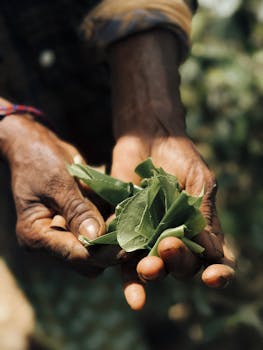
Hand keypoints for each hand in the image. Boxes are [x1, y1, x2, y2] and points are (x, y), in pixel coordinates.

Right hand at [0, 111, 121, 275]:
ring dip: (113, 240)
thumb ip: (77, 210)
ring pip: (94, 252)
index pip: (72, 254)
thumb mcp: (58, 182)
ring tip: (132, 226)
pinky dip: (110, 227)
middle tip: (133, 235)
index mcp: (35, 235)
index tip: (128, 247)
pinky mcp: (75, 225)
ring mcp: (62, 234)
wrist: (35, 147)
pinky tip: (124, 216)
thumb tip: (95, 237)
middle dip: (109, 250)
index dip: (101, 254)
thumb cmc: (40, 160)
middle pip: (85, 261)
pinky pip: (97, 235)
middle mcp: (48, 241)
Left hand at [111, 134, 235, 308]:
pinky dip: (117, 259)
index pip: (215, 261)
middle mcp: (174, 239)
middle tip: (170, 245)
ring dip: (150, 273)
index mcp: (200, 231)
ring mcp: (147, 237)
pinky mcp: (121, 228)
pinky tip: (118, 261)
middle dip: (178, 262)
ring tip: (147, 267)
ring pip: (150, 266)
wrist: (149, 137)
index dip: (219, 274)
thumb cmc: (181, 158)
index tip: (214, 276)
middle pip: (180, 266)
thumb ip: (205, 214)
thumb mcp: (200, 182)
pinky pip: (118, 251)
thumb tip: (213, 252)